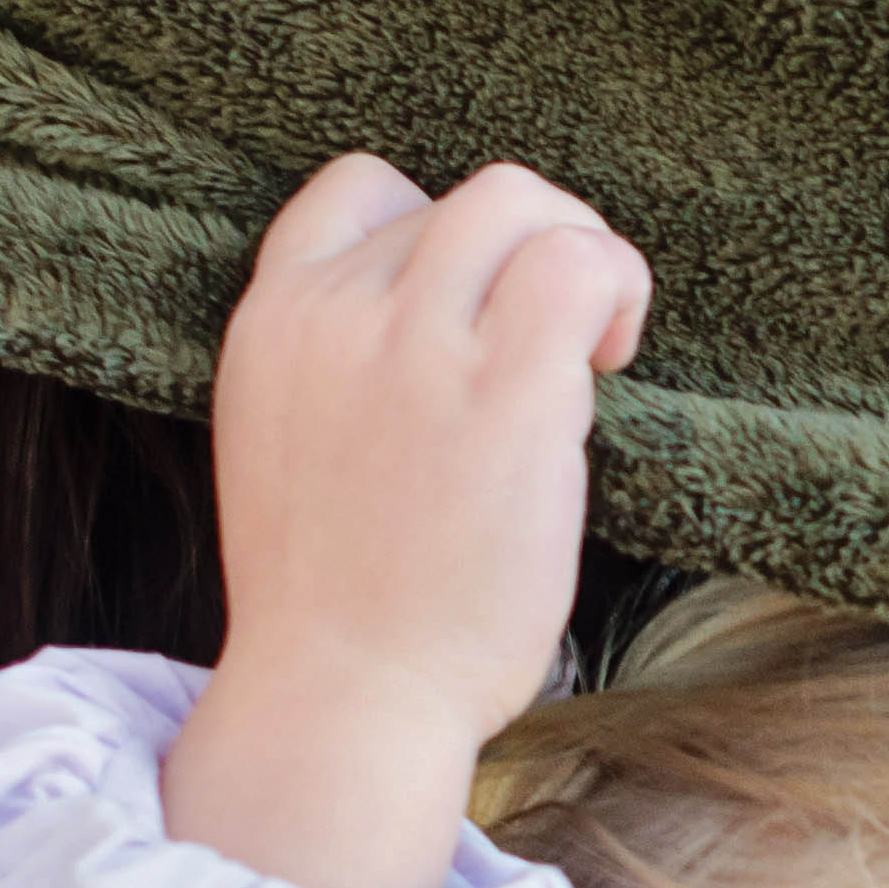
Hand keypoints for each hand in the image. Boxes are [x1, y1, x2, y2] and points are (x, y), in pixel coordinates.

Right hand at [161, 155, 644, 887]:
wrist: (342, 699)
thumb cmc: (341, 605)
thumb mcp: (293, 448)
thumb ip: (349, 365)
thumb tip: (462, 317)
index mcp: (271, 324)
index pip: (355, 188)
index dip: (435, 231)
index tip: (471, 315)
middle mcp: (335, 317)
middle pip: (461, 198)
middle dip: (529, 250)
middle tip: (560, 342)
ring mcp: (416, 349)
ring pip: (521, 203)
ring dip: (584, 255)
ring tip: (595, 346)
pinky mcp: (502, 393)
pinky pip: (579, 265)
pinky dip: (616, 287)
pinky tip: (611, 361)